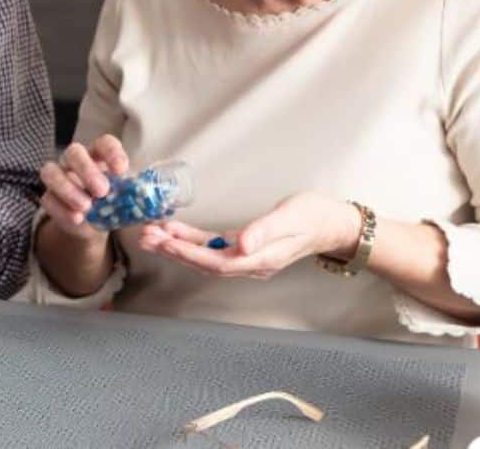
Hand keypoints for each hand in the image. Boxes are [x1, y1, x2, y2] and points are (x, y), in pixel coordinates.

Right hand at [39, 135, 130, 242]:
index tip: (121, 170)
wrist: (91, 224)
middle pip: (74, 152)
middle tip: (102, 190)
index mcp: (99, 155)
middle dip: (87, 170)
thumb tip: (154, 205)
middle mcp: (76, 160)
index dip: (112, 153)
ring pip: (51, 171)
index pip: (104, 143)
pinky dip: (62, 210)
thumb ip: (134, 197)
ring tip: (86, 207)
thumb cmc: (111, 202)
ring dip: (69, 189)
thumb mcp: (126, 198)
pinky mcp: (48, 197)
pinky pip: (48, 198)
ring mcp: (58, 176)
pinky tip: (77, 219)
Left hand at [136, 191, 361, 280]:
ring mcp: (247, 257)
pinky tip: (175, 230)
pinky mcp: (245, 247)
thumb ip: (264, 231)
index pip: (216, 262)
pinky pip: (213, 248)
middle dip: (173, 251)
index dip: (188, 253)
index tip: (165, 241)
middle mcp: (250, 263)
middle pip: (204, 262)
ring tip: (152, 234)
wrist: (333, 223)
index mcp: (259, 259)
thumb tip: (240, 245)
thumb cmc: (314, 216)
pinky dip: (193, 240)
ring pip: (205, 256)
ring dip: (178, 246)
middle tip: (145, 238)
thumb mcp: (290, 218)